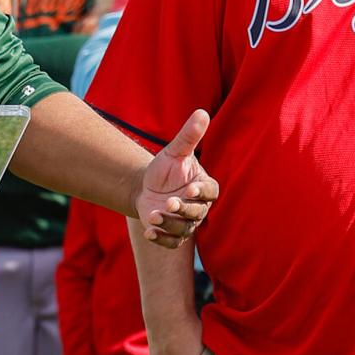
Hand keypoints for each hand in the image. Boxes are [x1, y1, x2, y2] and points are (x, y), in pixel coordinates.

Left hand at [133, 109, 217, 248]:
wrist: (145, 186)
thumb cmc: (165, 168)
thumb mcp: (174, 151)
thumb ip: (189, 136)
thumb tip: (202, 112)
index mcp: (203, 186)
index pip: (209, 192)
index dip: (201, 192)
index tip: (190, 189)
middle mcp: (198, 207)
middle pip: (197, 213)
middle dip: (183, 209)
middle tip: (169, 203)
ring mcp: (186, 222)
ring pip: (184, 229)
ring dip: (169, 224)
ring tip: (154, 215)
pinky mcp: (172, 233)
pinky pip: (171, 242)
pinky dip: (162, 239)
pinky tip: (149, 232)